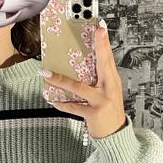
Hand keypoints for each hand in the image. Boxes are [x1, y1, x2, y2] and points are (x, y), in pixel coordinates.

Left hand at [39, 20, 126, 138]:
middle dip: (98, 47)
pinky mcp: (94, 113)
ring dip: (61, 80)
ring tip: (47, 74)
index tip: (101, 27)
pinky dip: (62, 104)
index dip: (104, 42)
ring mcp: (102, 101)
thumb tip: (76, 67)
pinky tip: (53, 101)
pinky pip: (74, 107)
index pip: (108, 58)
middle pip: (103, 64)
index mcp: (112, 81)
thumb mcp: (106, 93)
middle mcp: (109, 88)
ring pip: (79, 87)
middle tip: (92, 33)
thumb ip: (97, 80)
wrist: (115, 135)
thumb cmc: (108, 112)